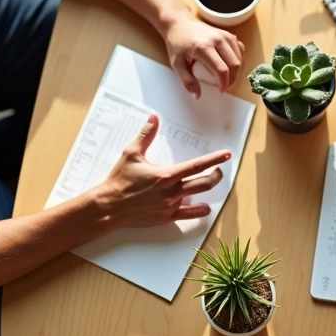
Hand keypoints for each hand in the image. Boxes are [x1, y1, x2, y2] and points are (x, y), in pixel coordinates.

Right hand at [92, 114, 230, 228]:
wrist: (109, 206)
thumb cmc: (119, 180)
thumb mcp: (131, 154)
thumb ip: (146, 135)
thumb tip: (154, 118)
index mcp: (165, 175)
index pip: (196, 166)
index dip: (214, 160)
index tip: (226, 155)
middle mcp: (171, 191)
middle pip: (204, 183)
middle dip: (216, 175)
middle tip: (219, 170)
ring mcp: (170, 206)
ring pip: (199, 197)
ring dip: (209, 189)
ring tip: (212, 182)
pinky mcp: (166, 217)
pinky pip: (189, 215)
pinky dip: (199, 211)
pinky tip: (205, 207)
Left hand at [163, 15, 244, 96]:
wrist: (179, 23)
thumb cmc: (177, 42)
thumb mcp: (177, 63)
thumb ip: (187, 81)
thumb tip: (197, 96)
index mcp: (203, 47)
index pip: (221, 69)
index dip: (224, 83)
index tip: (221, 90)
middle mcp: (217, 40)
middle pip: (234, 64)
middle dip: (232, 79)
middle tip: (225, 86)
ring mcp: (224, 35)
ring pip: (239, 57)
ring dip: (236, 71)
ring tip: (227, 78)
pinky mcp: (228, 34)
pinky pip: (240, 49)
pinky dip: (239, 59)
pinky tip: (231, 65)